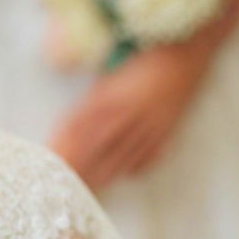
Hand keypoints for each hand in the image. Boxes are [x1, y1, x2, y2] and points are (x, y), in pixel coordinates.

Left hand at [51, 0, 238, 190]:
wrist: (189, 49)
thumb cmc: (145, 51)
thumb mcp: (111, 71)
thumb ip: (93, 96)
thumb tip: (68, 118)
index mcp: (112, 99)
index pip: (81, 130)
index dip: (65, 147)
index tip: (49, 161)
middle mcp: (131, 117)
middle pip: (99, 151)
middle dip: (80, 168)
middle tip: (62, 184)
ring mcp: (151, 126)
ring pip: (123, 158)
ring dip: (103, 174)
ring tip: (86, 190)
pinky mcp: (168, 129)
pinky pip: (150, 155)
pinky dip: (135, 167)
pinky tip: (124, 174)